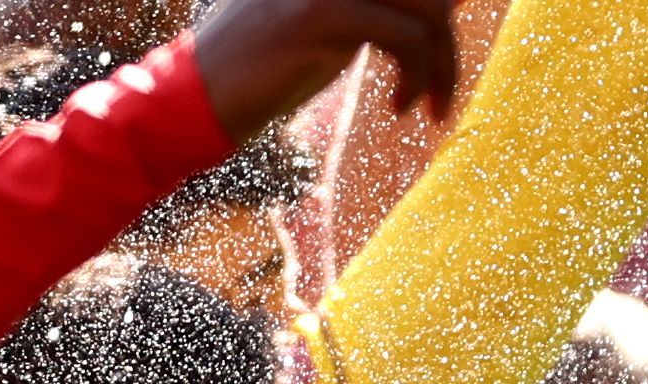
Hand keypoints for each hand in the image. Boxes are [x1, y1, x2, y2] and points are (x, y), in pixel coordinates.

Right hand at [187, 0, 456, 139]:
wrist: (198, 98)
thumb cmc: (265, 68)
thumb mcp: (330, 25)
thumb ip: (378, 8)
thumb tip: (448, 4)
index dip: (447, 10)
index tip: (441, 57)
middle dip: (449, 42)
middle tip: (440, 92)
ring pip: (429, 9)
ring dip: (444, 65)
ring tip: (428, 106)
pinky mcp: (323, 11)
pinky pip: (408, 39)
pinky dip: (419, 79)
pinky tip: (397, 108)